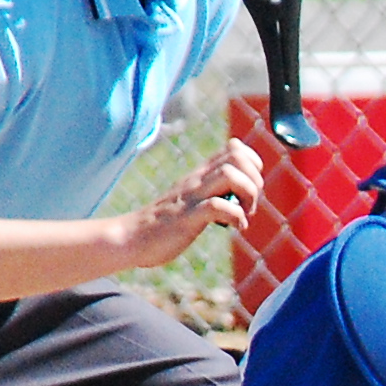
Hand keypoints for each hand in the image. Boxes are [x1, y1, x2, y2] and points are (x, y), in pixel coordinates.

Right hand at [109, 137, 264, 270]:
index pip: (234, 148)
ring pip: (230, 176)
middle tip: (249, 204)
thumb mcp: (191, 199)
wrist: (131, 238)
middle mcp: (197, 180)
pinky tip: (235, 227)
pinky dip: (235, 217)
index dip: (252, 164)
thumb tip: (240, 198)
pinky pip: (217, 206)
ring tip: (244, 214)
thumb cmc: (164, 224)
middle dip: (254, 180)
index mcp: (200, 175)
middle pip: (238, 157)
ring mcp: (192, 197)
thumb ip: (211, 191)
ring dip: (248, 195)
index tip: (250, 188)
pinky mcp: (187, 218)